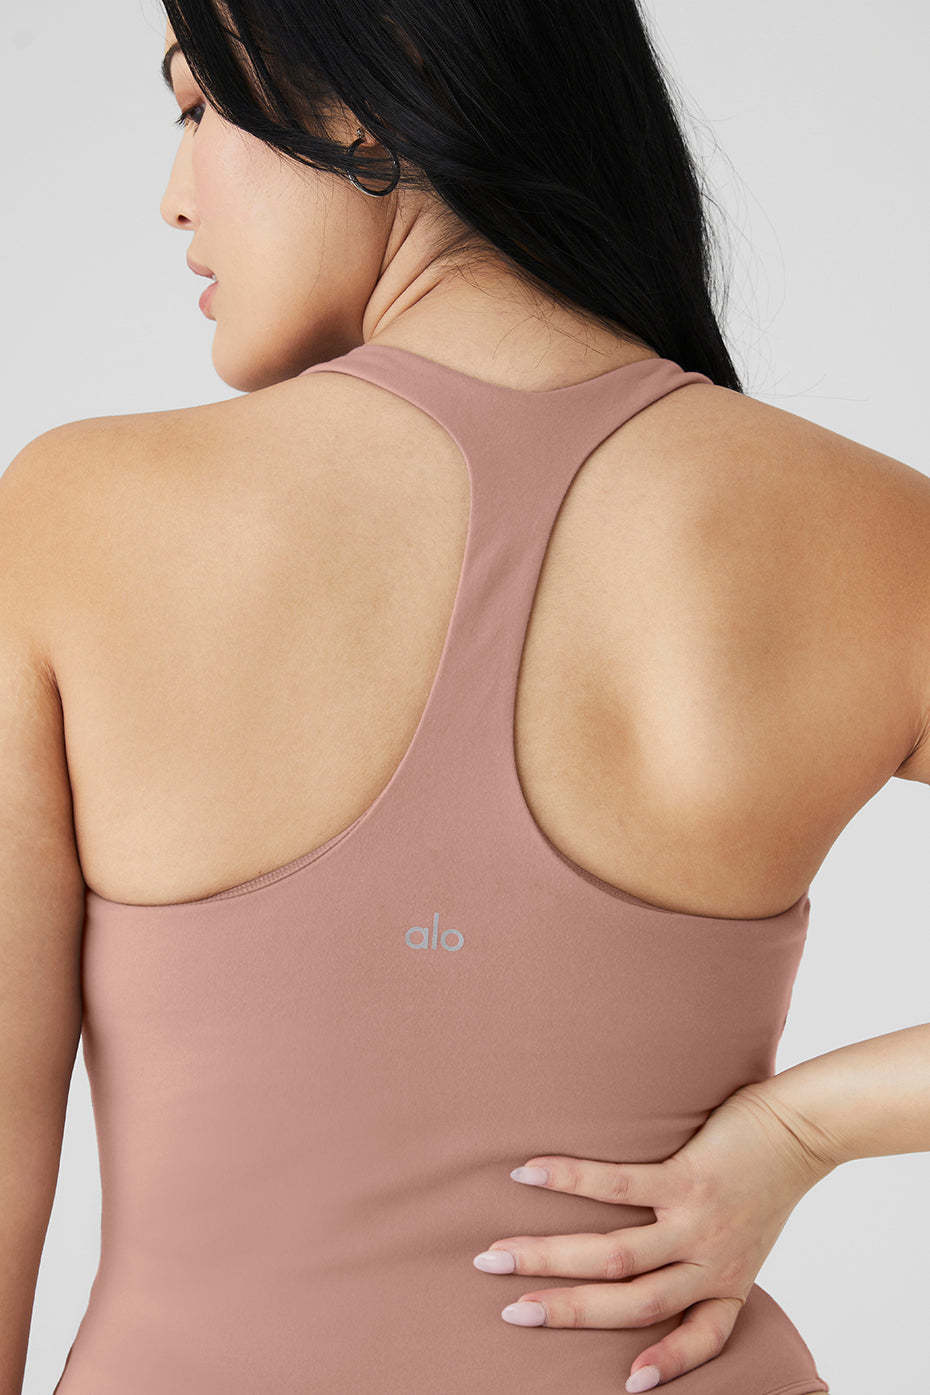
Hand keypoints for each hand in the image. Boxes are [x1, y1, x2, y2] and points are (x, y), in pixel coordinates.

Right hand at [472, 1082, 836, 1391]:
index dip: (667, 1365)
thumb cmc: (768, 1178)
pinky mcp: (686, 1178)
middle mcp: (709, 1263)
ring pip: (614, 1255)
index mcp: (726, 1284)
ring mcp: (695, 1223)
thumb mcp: (749, 1235)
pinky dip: (568, 1180)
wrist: (802, 1126)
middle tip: (509, 1311)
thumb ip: (710, 1254)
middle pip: (627, 1303)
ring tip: (498, 1254)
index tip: (625, 1384)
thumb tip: (663, 1254)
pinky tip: (529, 1173)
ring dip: (548, 1257)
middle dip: (563, 1310)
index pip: (699, 1339)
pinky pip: (617, 1185)